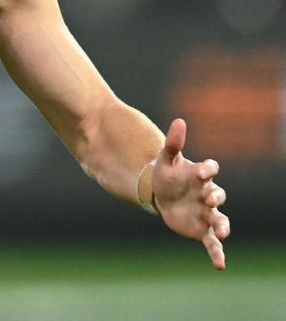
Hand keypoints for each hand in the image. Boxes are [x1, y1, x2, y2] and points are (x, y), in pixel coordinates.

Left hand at [153, 118, 229, 268]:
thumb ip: (173, 143)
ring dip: (222, 226)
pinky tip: (220, 265)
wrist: (163, 195)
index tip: (202, 171)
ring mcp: (207, 213)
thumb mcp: (166, 160)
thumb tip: (179, 120)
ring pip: (220, 220)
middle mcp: (208, 194)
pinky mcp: (202, 229)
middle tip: (210, 200)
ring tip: (221, 232)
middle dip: (216, 197)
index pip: (210, 170)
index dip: (208, 170)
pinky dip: (217, 252)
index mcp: (200, 176)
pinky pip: (212, 242)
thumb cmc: (168, 175)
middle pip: (218, 195)